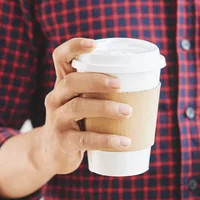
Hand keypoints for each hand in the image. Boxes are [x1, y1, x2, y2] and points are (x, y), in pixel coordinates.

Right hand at [33, 38, 132, 174]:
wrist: (51, 155)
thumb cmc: (77, 122)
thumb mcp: (81, 102)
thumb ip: (101, 90)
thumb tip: (148, 76)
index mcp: (63, 84)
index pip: (60, 58)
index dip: (74, 47)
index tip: (94, 45)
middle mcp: (56, 98)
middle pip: (71, 81)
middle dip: (96, 80)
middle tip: (119, 84)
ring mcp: (57, 120)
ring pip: (78, 107)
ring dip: (105, 107)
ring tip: (128, 111)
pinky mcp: (63, 142)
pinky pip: (86, 139)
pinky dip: (107, 140)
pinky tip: (124, 142)